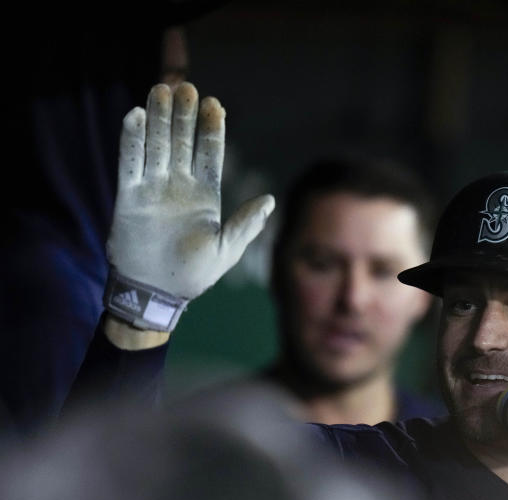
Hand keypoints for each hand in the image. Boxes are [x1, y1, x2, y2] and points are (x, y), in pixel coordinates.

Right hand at [107, 83, 273, 301]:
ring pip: (156, 145)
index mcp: (205, 195)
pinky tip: (135, 115)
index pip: (210, 154)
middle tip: (186, 87)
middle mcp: (179, 186)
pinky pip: (129, 163)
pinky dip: (131, 140)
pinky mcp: (128, 197)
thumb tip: (269, 200)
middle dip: (184, 115)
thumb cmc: (194, 275)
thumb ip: (246, 224)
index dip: (211, 128)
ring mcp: (153, 189)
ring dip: (158, 118)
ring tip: (161, 90)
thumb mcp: (226, 250)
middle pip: (182, 141)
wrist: (156, 293)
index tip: (214, 104)